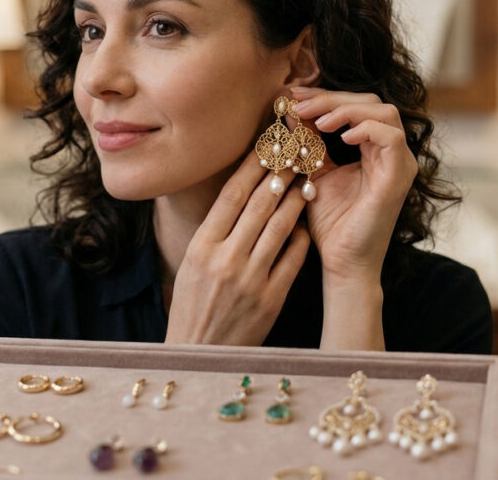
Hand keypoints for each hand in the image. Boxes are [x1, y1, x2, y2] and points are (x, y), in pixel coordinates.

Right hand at [164, 151, 310, 344]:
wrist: (199, 353)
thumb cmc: (193, 305)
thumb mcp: (191, 264)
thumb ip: (214, 232)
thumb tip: (240, 194)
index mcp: (201, 247)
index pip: (231, 196)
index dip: (252, 166)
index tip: (266, 144)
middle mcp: (226, 260)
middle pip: (259, 204)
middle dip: (280, 173)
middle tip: (295, 151)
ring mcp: (251, 280)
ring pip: (281, 226)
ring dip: (297, 198)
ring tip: (306, 179)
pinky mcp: (272, 299)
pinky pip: (293, 258)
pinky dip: (301, 235)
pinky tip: (305, 221)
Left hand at [290, 87, 417, 288]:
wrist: (341, 261)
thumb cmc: (329, 223)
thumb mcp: (314, 172)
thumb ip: (308, 141)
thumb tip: (289, 109)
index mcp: (373, 149)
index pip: (356, 105)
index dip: (325, 96)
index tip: (292, 96)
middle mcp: (391, 152)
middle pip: (370, 101)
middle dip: (331, 98)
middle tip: (298, 103)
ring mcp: (399, 163)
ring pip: (383, 112)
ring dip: (346, 109)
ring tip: (316, 121)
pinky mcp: (399, 177)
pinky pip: (391, 137)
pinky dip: (365, 129)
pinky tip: (340, 137)